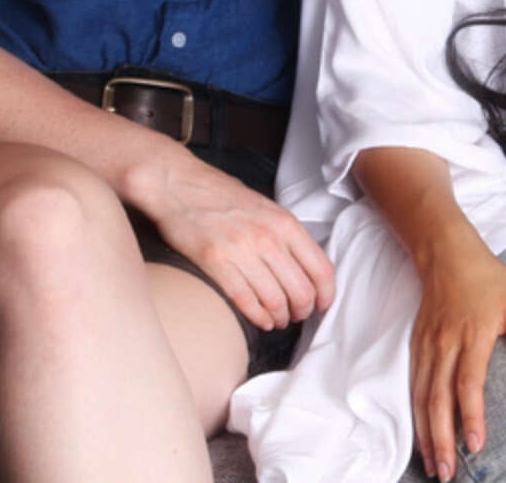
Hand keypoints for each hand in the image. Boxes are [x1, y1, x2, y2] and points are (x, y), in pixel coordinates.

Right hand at [125, 148, 336, 330]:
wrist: (179, 184)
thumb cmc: (223, 197)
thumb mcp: (268, 209)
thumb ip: (288, 236)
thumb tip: (306, 268)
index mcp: (286, 224)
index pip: (321, 269)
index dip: (327, 295)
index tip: (323, 306)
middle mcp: (268, 238)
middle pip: (301, 290)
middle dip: (303, 311)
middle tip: (298, 315)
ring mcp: (241, 251)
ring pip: (275, 300)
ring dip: (281, 317)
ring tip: (279, 320)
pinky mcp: (214, 263)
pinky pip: (245, 301)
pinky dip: (258, 317)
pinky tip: (262, 321)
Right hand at [409, 242, 505, 480]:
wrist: (447, 255)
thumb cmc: (487, 280)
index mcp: (473, 337)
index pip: (469, 385)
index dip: (470, 417)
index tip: (475, 445)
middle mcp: (445, 346)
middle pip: (439, 401)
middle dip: (440, 440)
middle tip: (445, 473)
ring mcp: (426, 348)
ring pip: (422, 399)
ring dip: (425, 435)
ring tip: (432, 466)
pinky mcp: (416, 347)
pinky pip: (413, 387)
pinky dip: (415, 415)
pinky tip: (420, 436)